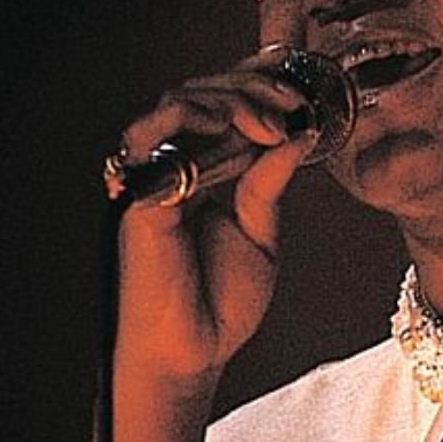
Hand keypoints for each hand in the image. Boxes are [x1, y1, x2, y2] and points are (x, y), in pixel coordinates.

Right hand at [108, 54, 316, 441]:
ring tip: (270, 125)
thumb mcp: (261, 232)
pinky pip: (151, 136)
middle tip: (292, 108)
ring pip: (178, 102)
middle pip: (201, 93)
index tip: (301, 99)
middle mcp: (171, 168)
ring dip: (230, 100)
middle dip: (252, 88)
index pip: (220, 104)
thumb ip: (270, 182)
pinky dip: (193, 118)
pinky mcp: (141, 193)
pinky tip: (234, 128)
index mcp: (198, 173)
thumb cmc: (219, 302)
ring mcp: (153, 177)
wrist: (192, 354)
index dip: (257, 87)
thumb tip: (300, 132)